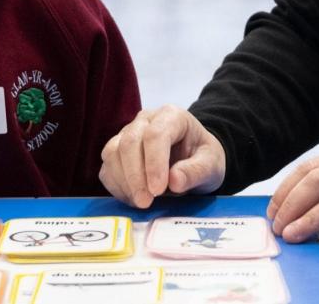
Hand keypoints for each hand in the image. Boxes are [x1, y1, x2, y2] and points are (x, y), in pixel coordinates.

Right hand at [100, 105, 225, 207]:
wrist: (194, 160)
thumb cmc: (203, 158)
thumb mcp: (212, 165)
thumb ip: (196, 171)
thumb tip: (174, 181)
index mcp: (171, 116)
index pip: (155, 134)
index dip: (154, 163)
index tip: (158, 190)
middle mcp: (145, 120)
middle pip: (129, 142)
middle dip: (135, 176)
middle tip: (146, 202)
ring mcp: (127, 134)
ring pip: (112, 153)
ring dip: (124, 182)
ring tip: (141, 202)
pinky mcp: (116, 153)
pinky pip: (107, 169)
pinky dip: (116, 187)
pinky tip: (133, 198)